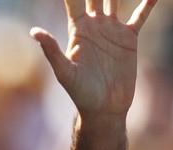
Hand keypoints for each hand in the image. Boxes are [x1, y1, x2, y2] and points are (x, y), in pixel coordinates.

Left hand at [31, 0, 157, 115]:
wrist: (104, 107)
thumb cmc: (80, 93)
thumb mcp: (64, 72)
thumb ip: (51, 50)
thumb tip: (34, 32)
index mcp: (77, 30)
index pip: (72, 0)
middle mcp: (94, 25)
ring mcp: (112, 30)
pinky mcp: (129, 38)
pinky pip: (141, 14)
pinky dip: (148, 2)